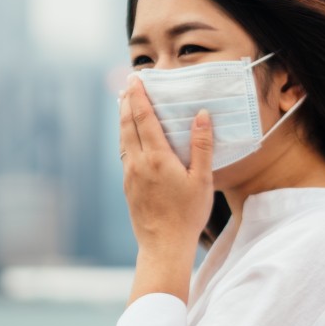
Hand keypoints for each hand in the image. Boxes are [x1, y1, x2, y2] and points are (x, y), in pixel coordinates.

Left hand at [119, 75, 214, 258]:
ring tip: (126, 103)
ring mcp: (129, 175)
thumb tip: (201, 115)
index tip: (137, 79)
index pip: (143, 118)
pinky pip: (124, 153)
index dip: (138, 96)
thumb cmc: (187, 215)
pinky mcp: (128, 186)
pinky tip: (131, 137)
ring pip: (122, 139)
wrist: (163, 247)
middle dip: (127, 102)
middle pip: (127, 124)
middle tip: (129, 84)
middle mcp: (137, 163)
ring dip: (123, 118)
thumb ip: (201, 145)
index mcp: (156, 158)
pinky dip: (125, 136)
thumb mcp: (202, 179)